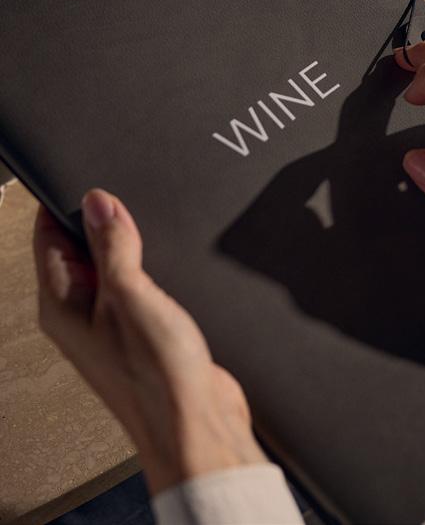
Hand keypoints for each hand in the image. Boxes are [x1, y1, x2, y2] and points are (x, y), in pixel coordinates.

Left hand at [33, 189, 266, 494]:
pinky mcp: (142, 329)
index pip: (48, 237)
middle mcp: (80, 314)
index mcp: (62, 306)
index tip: (87, 176)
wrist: (197, 426)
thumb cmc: (157, 378)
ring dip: (129, 243)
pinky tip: (168, 257)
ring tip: (149, 226)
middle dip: (102, 219)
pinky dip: (150, 263)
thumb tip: (97, 201)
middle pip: (80, 247)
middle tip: (126, 196)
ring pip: (112, 264)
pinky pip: (137, 283)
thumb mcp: (131, 295)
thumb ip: (112, 245)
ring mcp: (111, 323)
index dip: (64, 203)